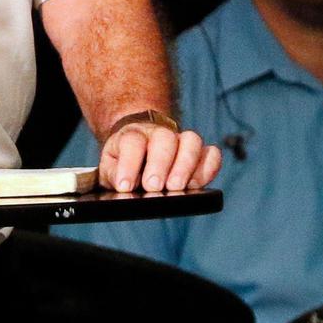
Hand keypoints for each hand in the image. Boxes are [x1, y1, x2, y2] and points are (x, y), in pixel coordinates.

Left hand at [98, 122, 221, 192]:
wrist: (138, 147)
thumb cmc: (123, 162)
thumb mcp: (110, 168)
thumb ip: (113, 176)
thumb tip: (124, 188)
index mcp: (132, 135)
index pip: (131, 142)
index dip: (128, 164)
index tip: (125, 186)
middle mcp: (158, 134)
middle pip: (164, 138)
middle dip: (160, 163)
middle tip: (154, 187)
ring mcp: (181, 140)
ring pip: (191, 140)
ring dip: (186, 164)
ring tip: (177, 187)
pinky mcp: (201, 152)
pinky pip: (212, 153)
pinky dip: (208, 168)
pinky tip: (197, 184)